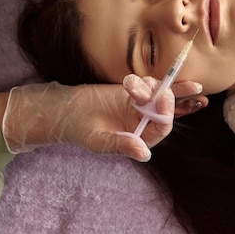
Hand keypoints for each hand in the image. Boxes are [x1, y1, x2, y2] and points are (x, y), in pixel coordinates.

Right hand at [1, 77, 202, 161]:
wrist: (68, 111)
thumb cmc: (82, 131)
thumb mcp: (99, 140)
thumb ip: (121, 145)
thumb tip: (144, 154)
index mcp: (141, 138)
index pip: (162, 127)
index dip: (167, 113)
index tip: (163, 99)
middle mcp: (144, 122)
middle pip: (167, 107)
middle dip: (167, 96)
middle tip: (161, 88)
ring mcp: (140, 105)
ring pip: (157, 92)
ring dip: (148, 86)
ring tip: (130, 87)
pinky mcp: (132, 90)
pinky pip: (146, 82)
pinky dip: (140, 80)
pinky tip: (129, 83)